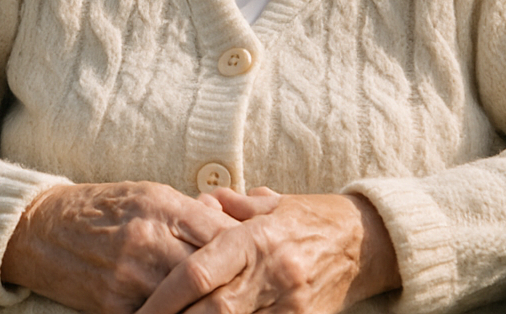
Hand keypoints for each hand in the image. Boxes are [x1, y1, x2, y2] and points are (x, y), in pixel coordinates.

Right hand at [1, 181, 240, 313]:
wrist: (39, 231)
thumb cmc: (101, 208)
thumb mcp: (148, 194)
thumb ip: (191, 211)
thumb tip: (233, 225)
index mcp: (161, 207)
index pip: (222, 235)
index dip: (248, 251)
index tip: (264, 260)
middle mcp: (148, 241)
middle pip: (211, 272)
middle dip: (237, 285)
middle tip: (257, 293)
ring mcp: (131, 278)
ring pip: (190, 302)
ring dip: (211, 306)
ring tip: (230, 307)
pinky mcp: (115, 307)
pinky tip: (193, 312)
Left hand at [135, 189, 400, 313]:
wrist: (365, 241)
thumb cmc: (306, 217)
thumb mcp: (266, 204)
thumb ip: (226, 205)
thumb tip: (192, 202)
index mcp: (256, 239)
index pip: (200, 272)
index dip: (165, 296)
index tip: (139, 311)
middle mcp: (273, 274)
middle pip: (213, 310)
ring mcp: (290, 304)